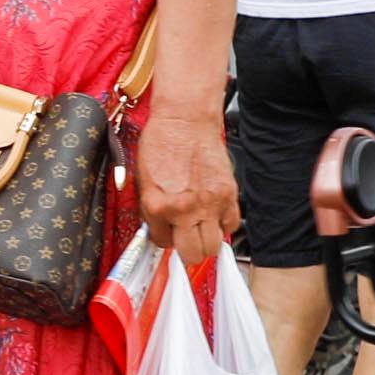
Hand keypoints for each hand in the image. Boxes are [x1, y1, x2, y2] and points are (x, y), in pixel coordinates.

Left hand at [131, 103, 239, 264]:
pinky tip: (214, 215)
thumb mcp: (143, 180)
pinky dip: (223, 224)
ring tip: (199, 229)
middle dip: (187, 251)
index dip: (163, 238)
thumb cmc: (161, 142)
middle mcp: (185, 208)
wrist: (185, 120)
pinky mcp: (229, 195)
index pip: (161, 243)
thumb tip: (158, 228)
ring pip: (214, 246)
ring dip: (206, 241)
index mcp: (158, 205)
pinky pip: (232, 224)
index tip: (165, 232)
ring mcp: (210, 203)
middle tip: (184, 240)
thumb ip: (152, 209)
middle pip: (192, 255)